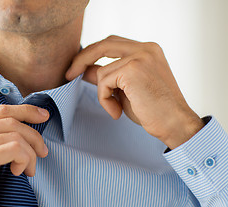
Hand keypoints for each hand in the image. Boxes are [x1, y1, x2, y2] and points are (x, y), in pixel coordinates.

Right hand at [0, 105, 48, 206]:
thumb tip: (22, 136)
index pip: (1, 110)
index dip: (26, 110)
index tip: (43, 116)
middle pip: (11, 121)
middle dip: (34, 135)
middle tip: (42, 152)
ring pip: (16, 136)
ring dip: (30, 153)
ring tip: (29, 169)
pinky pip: (15, 149)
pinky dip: (24, 159)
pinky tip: (18, 172)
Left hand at [66, 35, 203, 148]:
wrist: (174, 124)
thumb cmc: (153, 110)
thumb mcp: (125, 90)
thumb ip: (108, 76)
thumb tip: (84, 70)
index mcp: (147, 50)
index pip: (112, 44)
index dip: (92, 54)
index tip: (76, 68)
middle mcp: (145, 48)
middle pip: (103, 45)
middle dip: (82, 59)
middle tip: (68, 74)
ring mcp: (140, 57)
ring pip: (102, 71)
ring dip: (102, 94)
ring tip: (115, 109)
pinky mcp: (132, 69)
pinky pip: (103, 82)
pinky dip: (104, 99)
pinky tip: (117, 112)